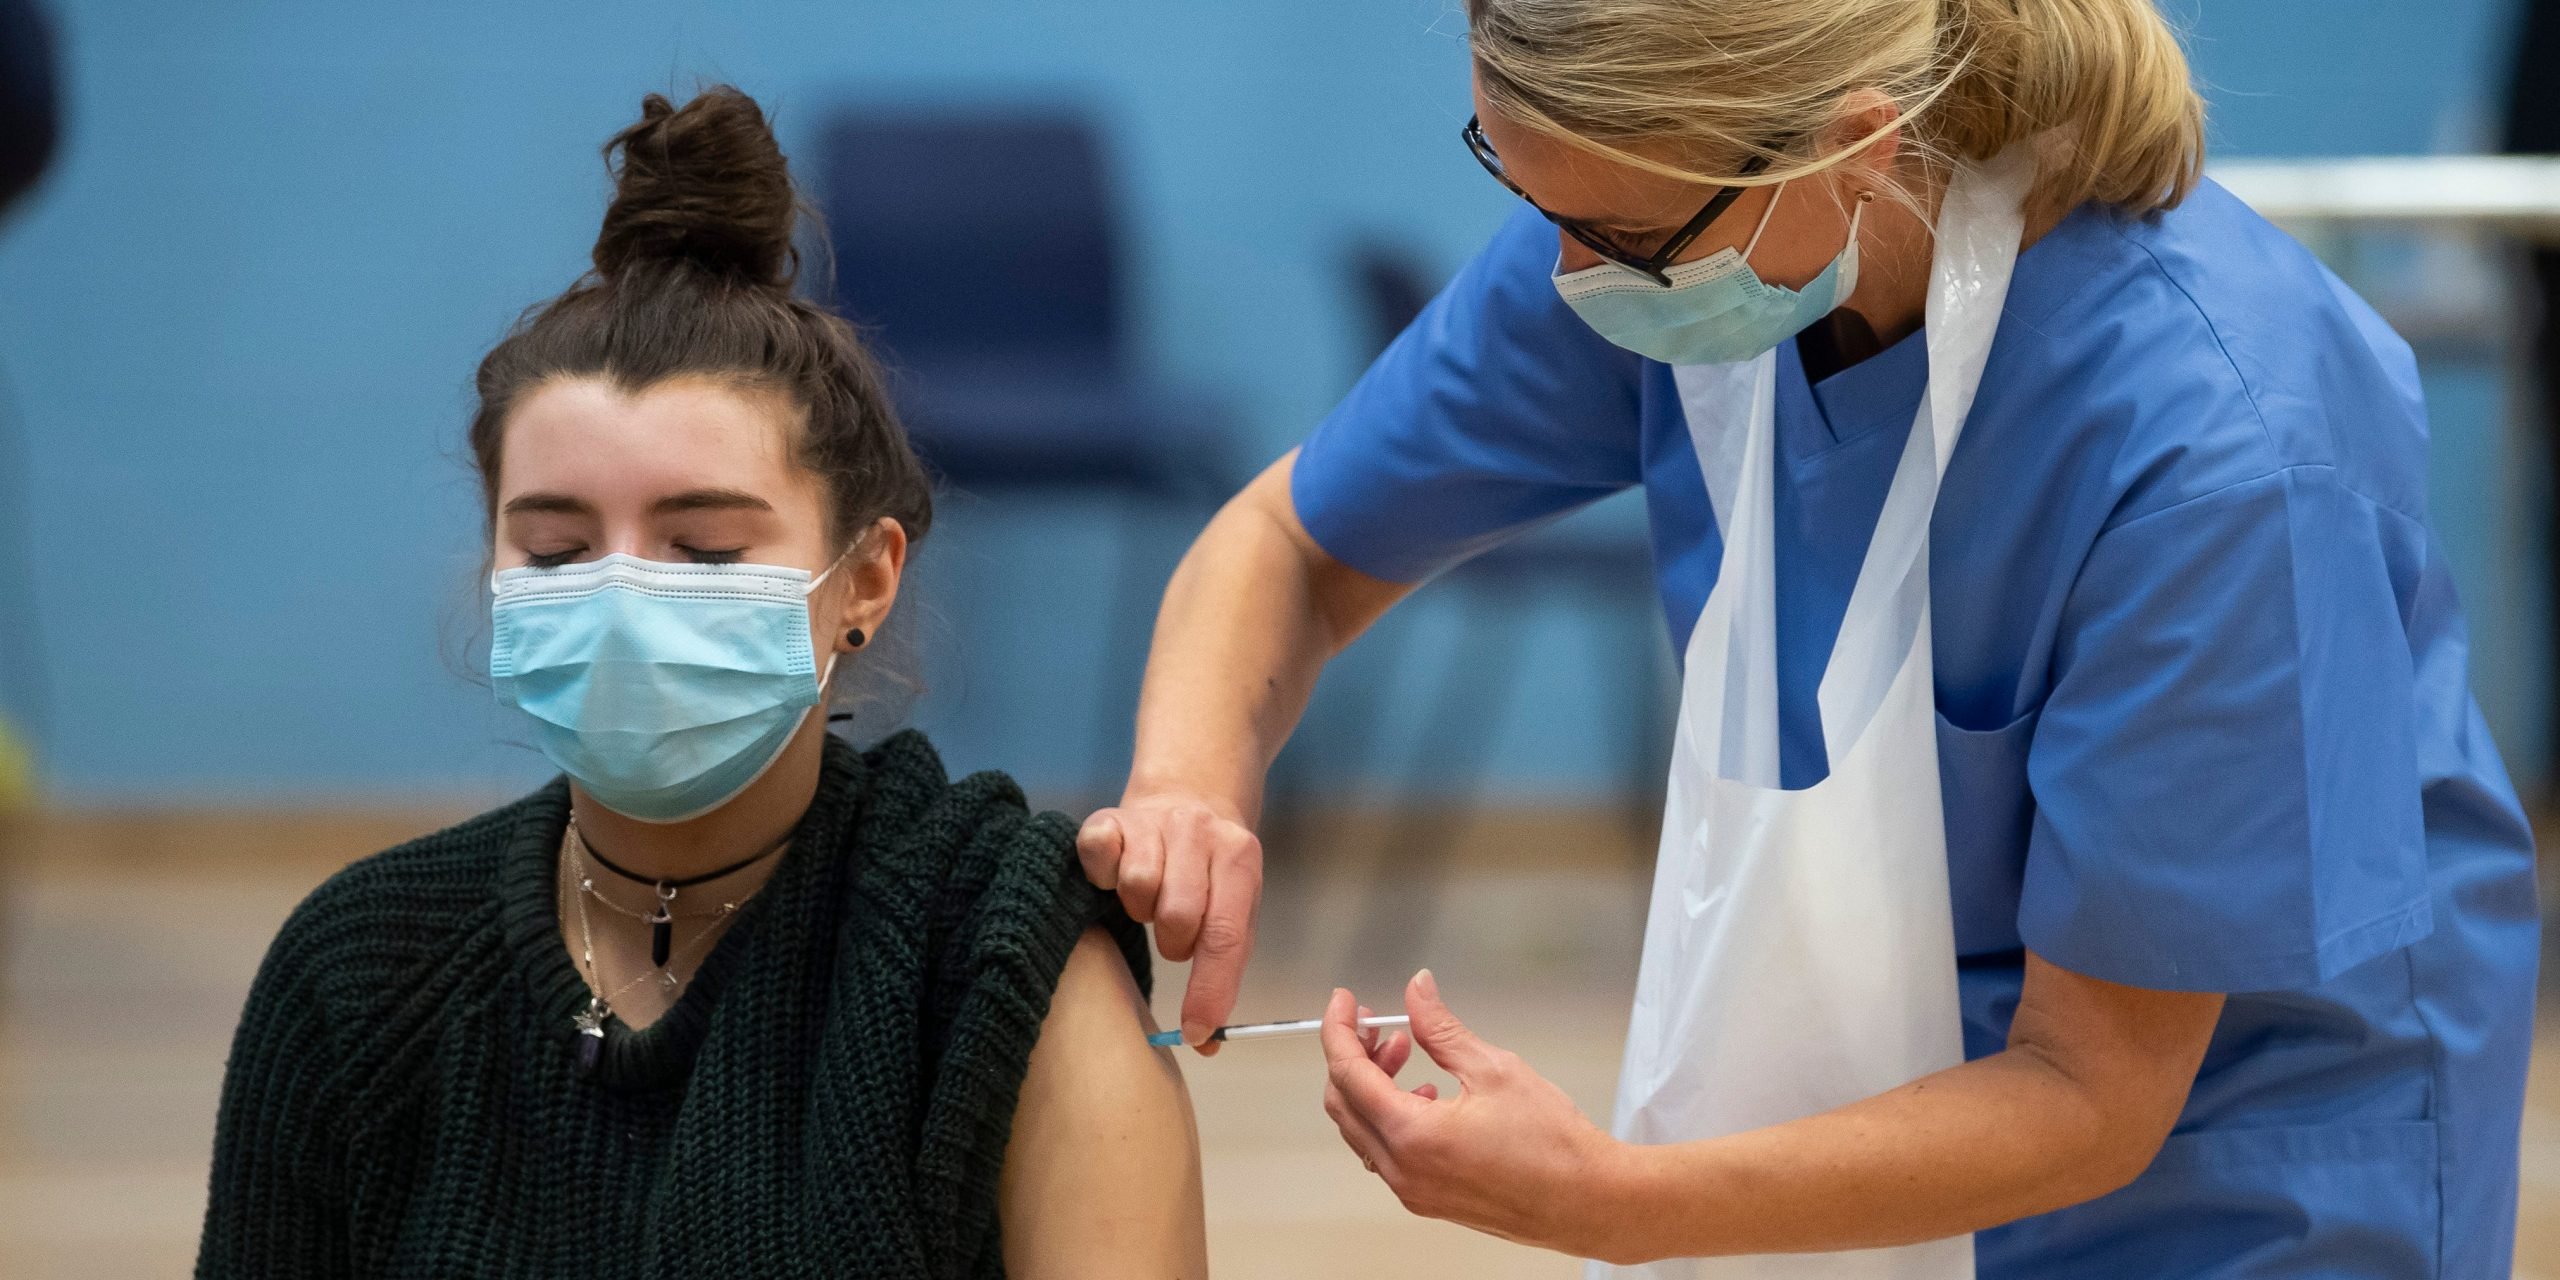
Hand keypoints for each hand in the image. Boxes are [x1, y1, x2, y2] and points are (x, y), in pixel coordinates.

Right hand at [1076, 789, 1262, 1052]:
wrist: (1188, 796)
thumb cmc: (1211, 873)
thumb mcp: (1235, 910)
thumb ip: (1224, 974)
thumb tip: (1205, 1043)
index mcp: (1239, 857)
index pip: (1225, 935)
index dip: (1208, 990)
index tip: (1197, 1032)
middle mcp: (1197, 830)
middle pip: (1178, 914)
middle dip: (1174, 942)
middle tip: (1174, 933)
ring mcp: (1152, 820)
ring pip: (1137, 886)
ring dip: (1139, 907)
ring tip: (1150, 898)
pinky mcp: (1107, 819)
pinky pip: (1098, 857)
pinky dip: (1103, 877)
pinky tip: (1116, 875)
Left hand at [1320, 970, 1640, 1261]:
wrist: (1587, 1201)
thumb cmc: (1552, 1147)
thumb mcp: (1494, 1069)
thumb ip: (1442, 1029)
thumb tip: (1417, 994)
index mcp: (1412, 1136)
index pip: (1348, 1074)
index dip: (1339, 1031)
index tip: (1344, 1003)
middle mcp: (1403, 1170)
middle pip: (1345, 1104)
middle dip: (1354, 1056)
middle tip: (1378, 1025)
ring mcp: (1414, 1190)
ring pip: (1363, 1129)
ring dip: (1373, 1086)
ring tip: (1407, 1052)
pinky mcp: (1429, 1198)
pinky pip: (1387, 1153)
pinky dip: (1391, 1115)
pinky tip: (1427, 1093)